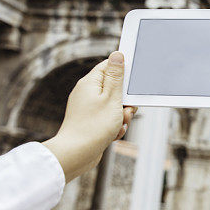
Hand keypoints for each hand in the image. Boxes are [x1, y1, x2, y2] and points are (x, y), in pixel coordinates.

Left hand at [43, 51, 136, 181]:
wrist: (76, 155)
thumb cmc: (94, 126)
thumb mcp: (112, 97)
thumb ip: (116, 76)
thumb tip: (117, 55)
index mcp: (90, 83)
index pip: (109, 66)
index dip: (124, 73)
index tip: (133, 82)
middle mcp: (86, 93)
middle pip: (114, 89)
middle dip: (125, 101)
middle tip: (125, 111)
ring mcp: (87, 108)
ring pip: (114, 106)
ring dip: (121, 116)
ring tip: (118, 125)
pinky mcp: (90, 122)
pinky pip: (108, 119)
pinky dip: (114, 126)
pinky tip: (113, 135)